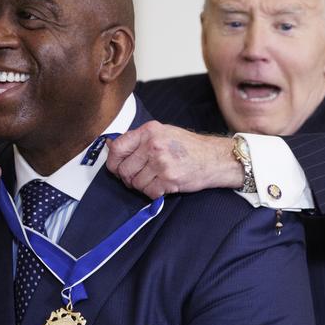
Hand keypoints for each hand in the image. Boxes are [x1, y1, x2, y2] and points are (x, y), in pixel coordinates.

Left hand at [106, 121, 242, 198]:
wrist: (214, 158)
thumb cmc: (188, 147)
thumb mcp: (162, 133)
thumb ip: (138, 139)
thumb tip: (111, 145)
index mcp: (149, 131)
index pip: (118, 147)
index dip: (113, 161)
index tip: (117, 167)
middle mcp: (153, 145)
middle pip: (124, 169)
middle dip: (128, 178)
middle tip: (139, 177)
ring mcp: (161, 162)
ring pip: (135, 183)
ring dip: (142, 186)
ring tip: (155, 179)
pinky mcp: (169, 178)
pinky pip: (149, 192)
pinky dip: (153, 192)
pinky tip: (163, 185)